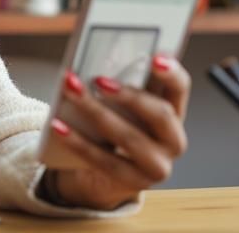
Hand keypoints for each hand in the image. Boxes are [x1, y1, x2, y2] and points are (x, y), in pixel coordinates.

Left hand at [41, 55, 191, 210]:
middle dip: (128, 95)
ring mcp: (157, 166)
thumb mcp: (125, 106)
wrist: (108, 176)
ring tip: (71, 91)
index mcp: (175, 112)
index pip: (180, 87)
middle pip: (159, 113)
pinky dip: (78, 141)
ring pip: (129, 137)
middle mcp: (174, 140)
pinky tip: (58, 125)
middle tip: (98, 79)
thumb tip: (96, 57)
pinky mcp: (133, 183)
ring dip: (96, 111)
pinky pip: (103, 160)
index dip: (171, 71)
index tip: (154, 55)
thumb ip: (123, 83)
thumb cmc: (119, 127)